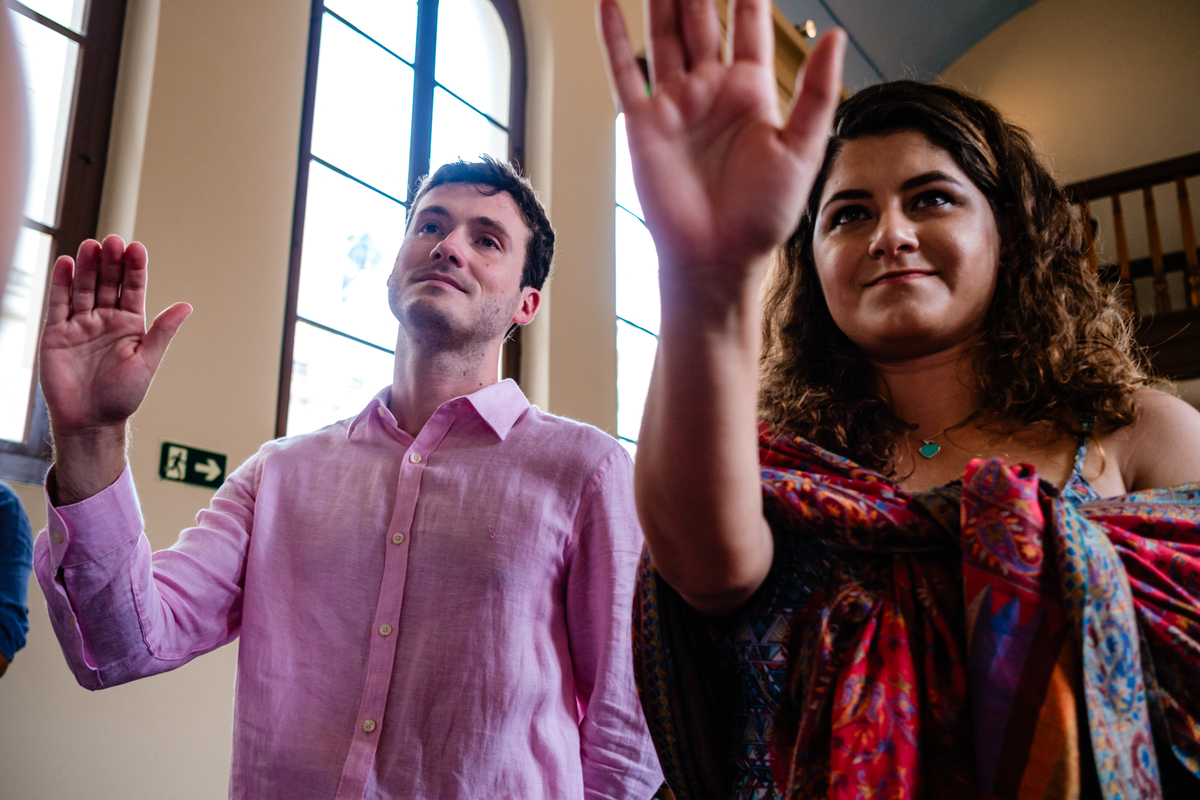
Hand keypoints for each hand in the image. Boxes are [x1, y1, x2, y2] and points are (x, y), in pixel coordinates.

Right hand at [39, 236, 189, 500]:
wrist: (90, 421)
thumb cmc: (122, 397)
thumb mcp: (147, 361)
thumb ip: (162, 332)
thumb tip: (187, 306)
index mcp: (131, 325)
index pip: (133, 289)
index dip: (134, 269)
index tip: (137, 248)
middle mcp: (106, 320)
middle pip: (108, 283)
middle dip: (111, 262)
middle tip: (113, 241)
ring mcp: (81, 325)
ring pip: (84, 288)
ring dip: (88, 267)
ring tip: (92, 245)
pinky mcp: (57, 333)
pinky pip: (59, 304)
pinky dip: (62, 283)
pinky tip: (67, 264)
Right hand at [598, 0, 844, 295]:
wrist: (717, 257)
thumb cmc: (762, 216)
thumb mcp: (803, 150)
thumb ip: (818, 92)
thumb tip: (837, 36)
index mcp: (752, 91)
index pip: (748, 22)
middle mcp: (711, 89)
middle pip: (702, 16)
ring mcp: (675, 103)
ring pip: (665, 33)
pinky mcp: (644, 123)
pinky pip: (624, 71)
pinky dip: (615, 37)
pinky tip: (610, 4)